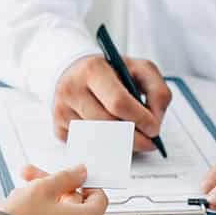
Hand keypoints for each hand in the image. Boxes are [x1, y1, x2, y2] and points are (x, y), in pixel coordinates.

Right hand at [0, 164, 107, 214]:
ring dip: (43, 204)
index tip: (72, 177)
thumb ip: (66, 177)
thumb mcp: (43, 188)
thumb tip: (79, 173)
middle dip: (54, 189)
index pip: (99, 198)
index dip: (85, 183)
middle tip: (33, 178)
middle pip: (75, 207)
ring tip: (20, 195)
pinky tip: (21, 214)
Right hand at [53, 55, 171, 151]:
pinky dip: (102, 145)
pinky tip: (110, 135)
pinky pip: (86, 146)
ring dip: (119, 143)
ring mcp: (61, 110)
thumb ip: (157, 91)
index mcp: (92, 70)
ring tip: (132, 137)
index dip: (140, 119)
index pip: (118, 102)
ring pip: (97, 139)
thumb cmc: (110, 71)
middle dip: (134, 138)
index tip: (154, 129)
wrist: (75, 71)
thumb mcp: (139, 69)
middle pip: (108, 125)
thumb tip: (155, 120)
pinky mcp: (58, 127)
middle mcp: (72, 89)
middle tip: (149, 142)